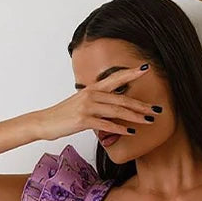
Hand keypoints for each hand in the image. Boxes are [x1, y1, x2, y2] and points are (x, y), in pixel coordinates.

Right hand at [34, 64, 158, 141]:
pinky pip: (106, 124)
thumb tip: (116, 107)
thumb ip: (100, 103)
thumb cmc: (65, 114)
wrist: (44, 122)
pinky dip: (119, 128)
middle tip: (157, 109)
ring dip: (135, 117)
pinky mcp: (83, 120)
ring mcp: (87, 107)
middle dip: (141, 105)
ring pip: (116, 111)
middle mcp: (91, 95)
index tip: (146, 68)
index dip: (131, 73)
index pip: (115, 78)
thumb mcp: (83, 104)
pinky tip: (130, 132)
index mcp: (92, 89)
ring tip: (149, 121)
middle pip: (121, 99)